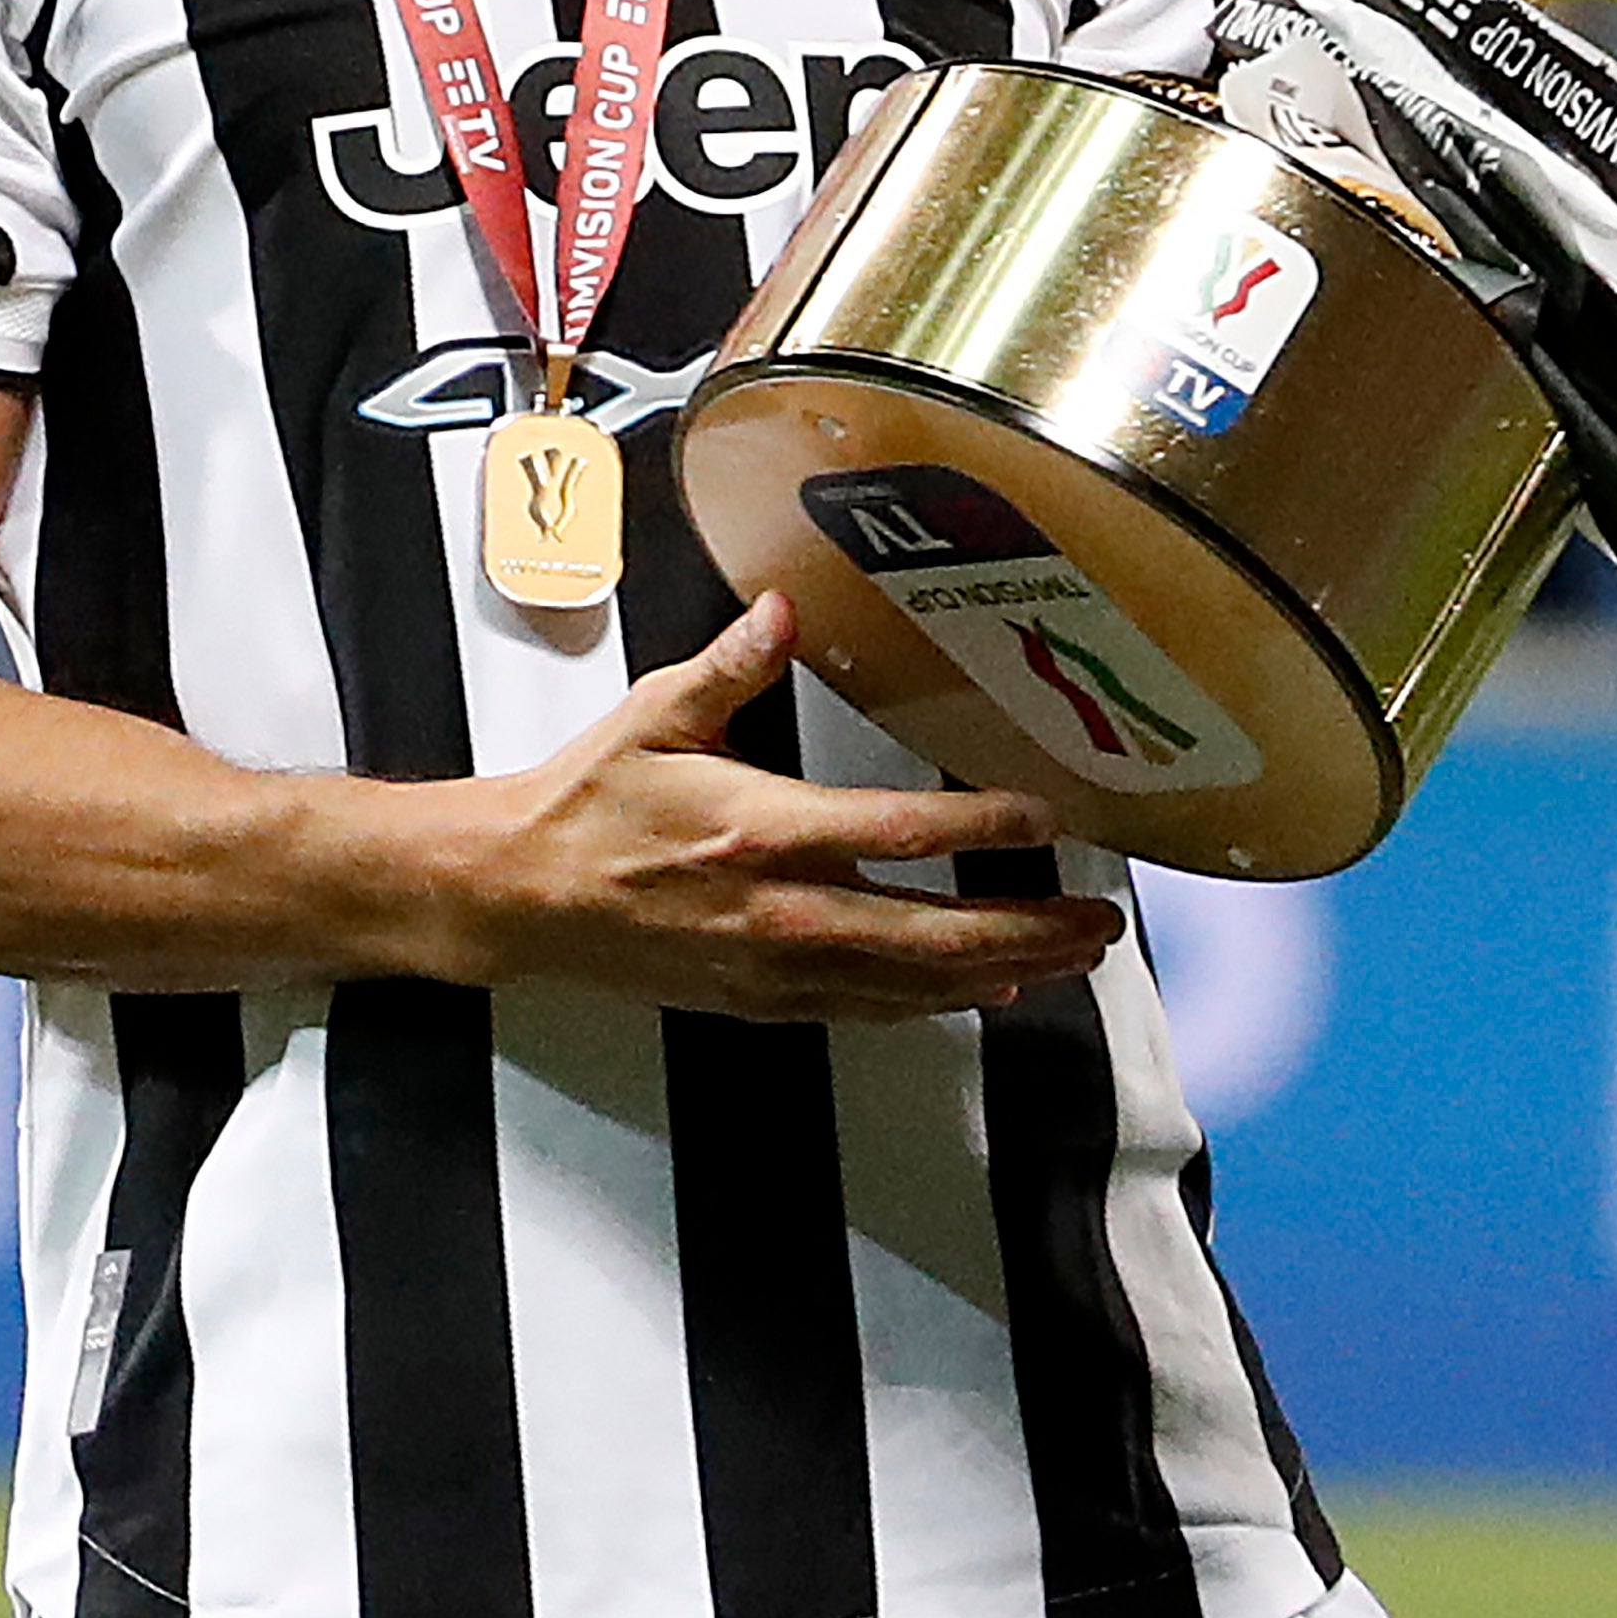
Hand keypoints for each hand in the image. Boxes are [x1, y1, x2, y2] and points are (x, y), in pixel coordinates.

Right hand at [436, 596, 1120, 1023]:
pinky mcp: (758, 999)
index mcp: (761, 830)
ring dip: (998, 969)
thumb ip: (732, 664)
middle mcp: (778, 910)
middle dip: (1026, 927)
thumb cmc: (586, 800)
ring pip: (908, 984)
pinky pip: (865, 1010)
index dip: (983, 829)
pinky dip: (932, 1004)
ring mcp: (770, 966)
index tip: (1049, 817)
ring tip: (1071, 956)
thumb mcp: (656, 713)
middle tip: (1099, 920)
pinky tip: (982, 990)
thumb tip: (784, 607)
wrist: (517, 895)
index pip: (897, 834)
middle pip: (929, 933)